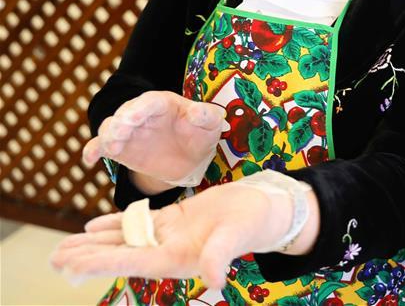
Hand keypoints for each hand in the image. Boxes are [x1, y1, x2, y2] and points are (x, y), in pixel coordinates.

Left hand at [50, 177, 296, 288]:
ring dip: (95, 242)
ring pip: (124, 239)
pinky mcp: (174, 220)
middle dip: (88, 256)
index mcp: (179, 258)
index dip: (102, 263)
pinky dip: (115, 224)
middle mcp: (168, 250)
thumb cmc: (253, 223)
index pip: (133, 262)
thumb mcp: (237, 236)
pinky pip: (138, 223)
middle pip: (121, 254)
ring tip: (64, 246)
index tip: (73, 263)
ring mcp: (169, 235)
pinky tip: (94, 225)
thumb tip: (214, 280)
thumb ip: (221, 256)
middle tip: (55, 259)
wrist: (266, 209)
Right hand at [82, 91, 227, 187]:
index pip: (150, 101)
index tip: (133, 117)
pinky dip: (93, 150)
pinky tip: (89, 159)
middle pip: (125, 113)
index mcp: (164, 103)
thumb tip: (197, 112)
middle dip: (120, 123)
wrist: (189, 158)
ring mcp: (128, 130)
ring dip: (108, 136)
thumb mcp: (211, 124)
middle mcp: (141, 113)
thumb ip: (206, 115)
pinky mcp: (119, 148)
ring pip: (110, 127)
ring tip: (113, 149)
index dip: (140, 108)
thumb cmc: (201, 134)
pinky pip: (100, 146)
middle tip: (119, 135)